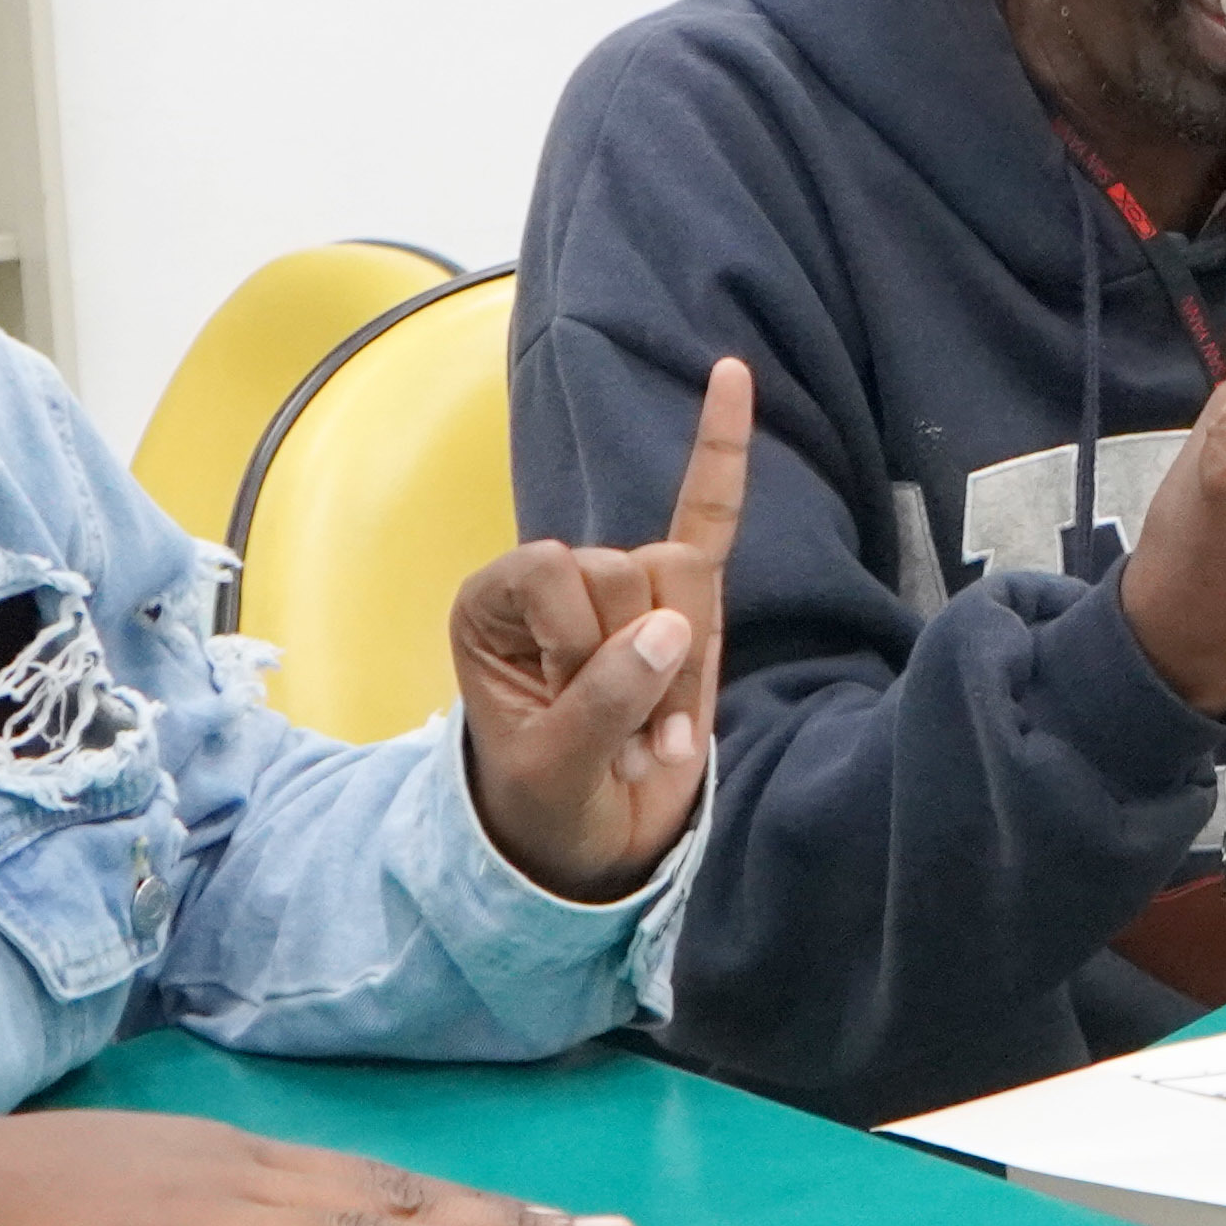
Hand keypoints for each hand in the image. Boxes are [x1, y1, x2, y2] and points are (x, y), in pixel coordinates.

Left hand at [456, 356, 750, 900]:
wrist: (589, 849)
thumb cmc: (546, 809)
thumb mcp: (553, 771)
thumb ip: (601, 703)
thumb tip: (673, 631)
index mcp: (495, 602)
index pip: (555, 571)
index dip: (577, 641)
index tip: (568, 709)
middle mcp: (556, 579)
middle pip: (624, 568)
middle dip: (637, 662)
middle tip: (624, 741)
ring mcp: (624, 590)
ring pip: (679, 571)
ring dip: (683, 666)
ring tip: (657, 735)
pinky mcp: (686, 609)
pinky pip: (708, 517)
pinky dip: (721, 452)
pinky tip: (730, 377)